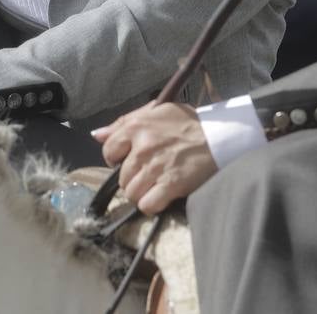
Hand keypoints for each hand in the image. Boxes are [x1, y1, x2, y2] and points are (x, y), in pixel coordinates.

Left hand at [93, 102, 217, 214]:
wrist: (220, 137)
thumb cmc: (188, 123)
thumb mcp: (156, 111)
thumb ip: (124, 122)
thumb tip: (96, 135)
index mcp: (137, 126)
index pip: (109, 150)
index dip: (116, 159)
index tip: (128, 160)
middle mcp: (143, 147)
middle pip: (121, 177)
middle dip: (133, 179)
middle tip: (149, 174)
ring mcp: (156, 167)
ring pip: (131, 193)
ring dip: (142, 193)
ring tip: (156, 185)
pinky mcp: (171, 185)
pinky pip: (147, 205)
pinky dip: (152, 204)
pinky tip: (161, 196)